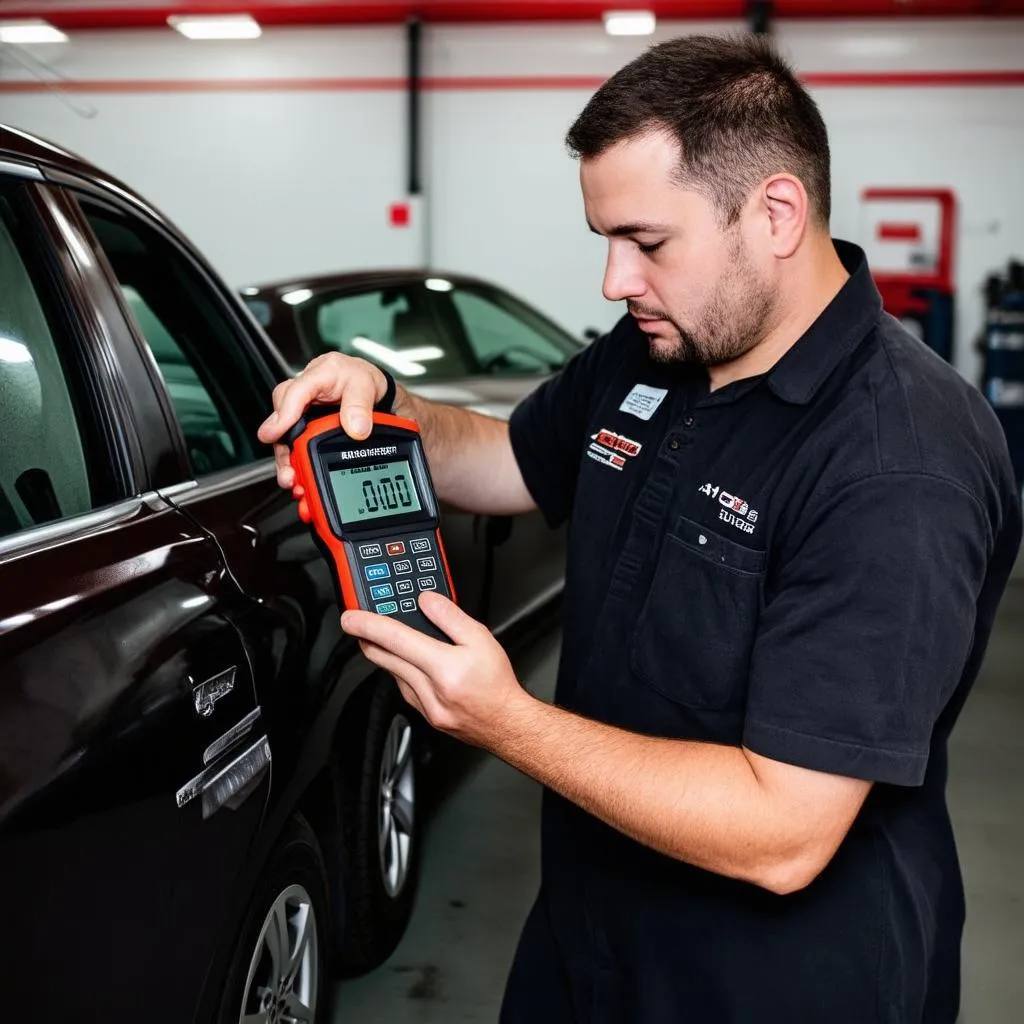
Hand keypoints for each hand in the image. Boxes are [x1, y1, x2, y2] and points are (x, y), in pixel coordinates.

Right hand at [257, 352, 391, 490]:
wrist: (373, 390)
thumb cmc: (364, 380)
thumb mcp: (366, 386)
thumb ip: (359, 406)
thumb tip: (356, 428)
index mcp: (318, 376)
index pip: (296, 393)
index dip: (283, 414)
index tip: (274, 433)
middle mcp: (304, 395)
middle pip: (282, 420)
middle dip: (282, 449)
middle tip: (288, 471)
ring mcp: (302, 413)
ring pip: (285, 437)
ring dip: (287, 461)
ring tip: (292, 480)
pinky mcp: (305, 428)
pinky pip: (295, 446)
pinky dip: (296, 463)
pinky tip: (300, 478)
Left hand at [340, 592, 529, 748]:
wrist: (508, 723)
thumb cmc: (499, 685)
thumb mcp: (482, 639)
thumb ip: (451, 617)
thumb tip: (427, 602)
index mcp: (444, 668)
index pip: (397, 640)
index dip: (370, 625)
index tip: (351, 618)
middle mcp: (431, 690)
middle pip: (388, 659)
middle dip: (369, 640)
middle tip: (357, 626)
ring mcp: (427, 707)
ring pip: (394, 676)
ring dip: (386, 657)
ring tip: (383, 641)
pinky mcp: (427, 717)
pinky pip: (405, 691)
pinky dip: (401, 675)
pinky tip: (406, 667)